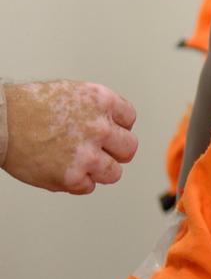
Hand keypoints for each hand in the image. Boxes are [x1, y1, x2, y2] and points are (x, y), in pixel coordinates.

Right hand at [2, 79, 137, 192]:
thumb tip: (111, 124)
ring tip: (78, 163)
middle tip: (100, 152)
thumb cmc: (28, 105)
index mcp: (102, 101)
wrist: (1, 122)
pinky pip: (88, 187)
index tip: (108, 131)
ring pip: (113, 173)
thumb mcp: (72, 91)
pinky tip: (61, 168)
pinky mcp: (73, 177)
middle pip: (129, 148)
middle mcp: (100, 127)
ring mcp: (88, 154)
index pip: (129, 120)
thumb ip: (95, 108)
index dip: (117, 126)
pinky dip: (76, 182)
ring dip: (98, 170)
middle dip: (115, 151)